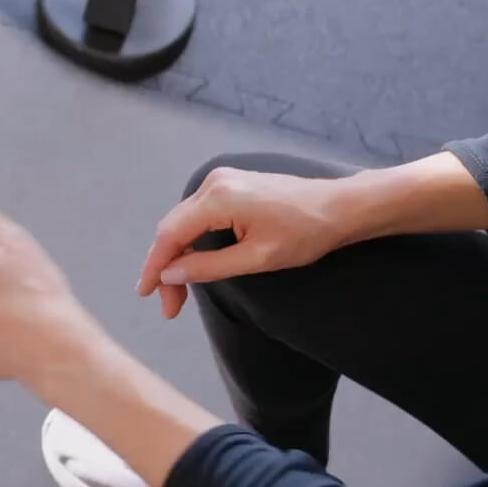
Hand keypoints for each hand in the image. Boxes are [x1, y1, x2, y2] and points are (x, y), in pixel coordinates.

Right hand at [138, 166, 354, 318]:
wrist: (340, 207)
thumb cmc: (304, 234)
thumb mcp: (256, 259)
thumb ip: (209, 267)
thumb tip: (169, 273)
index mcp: (217, 198)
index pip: (170, 235)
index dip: (154, 267)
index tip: (146, 295)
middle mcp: (213, 183)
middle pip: (173, 228)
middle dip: (165, 266)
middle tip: (169, 305)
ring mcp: (221, 181)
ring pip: (183, 222)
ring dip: (177, 255)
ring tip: (177, 290)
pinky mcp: (230, 185)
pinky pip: (198, 214)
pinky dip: (190, 240)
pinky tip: (192, 262)